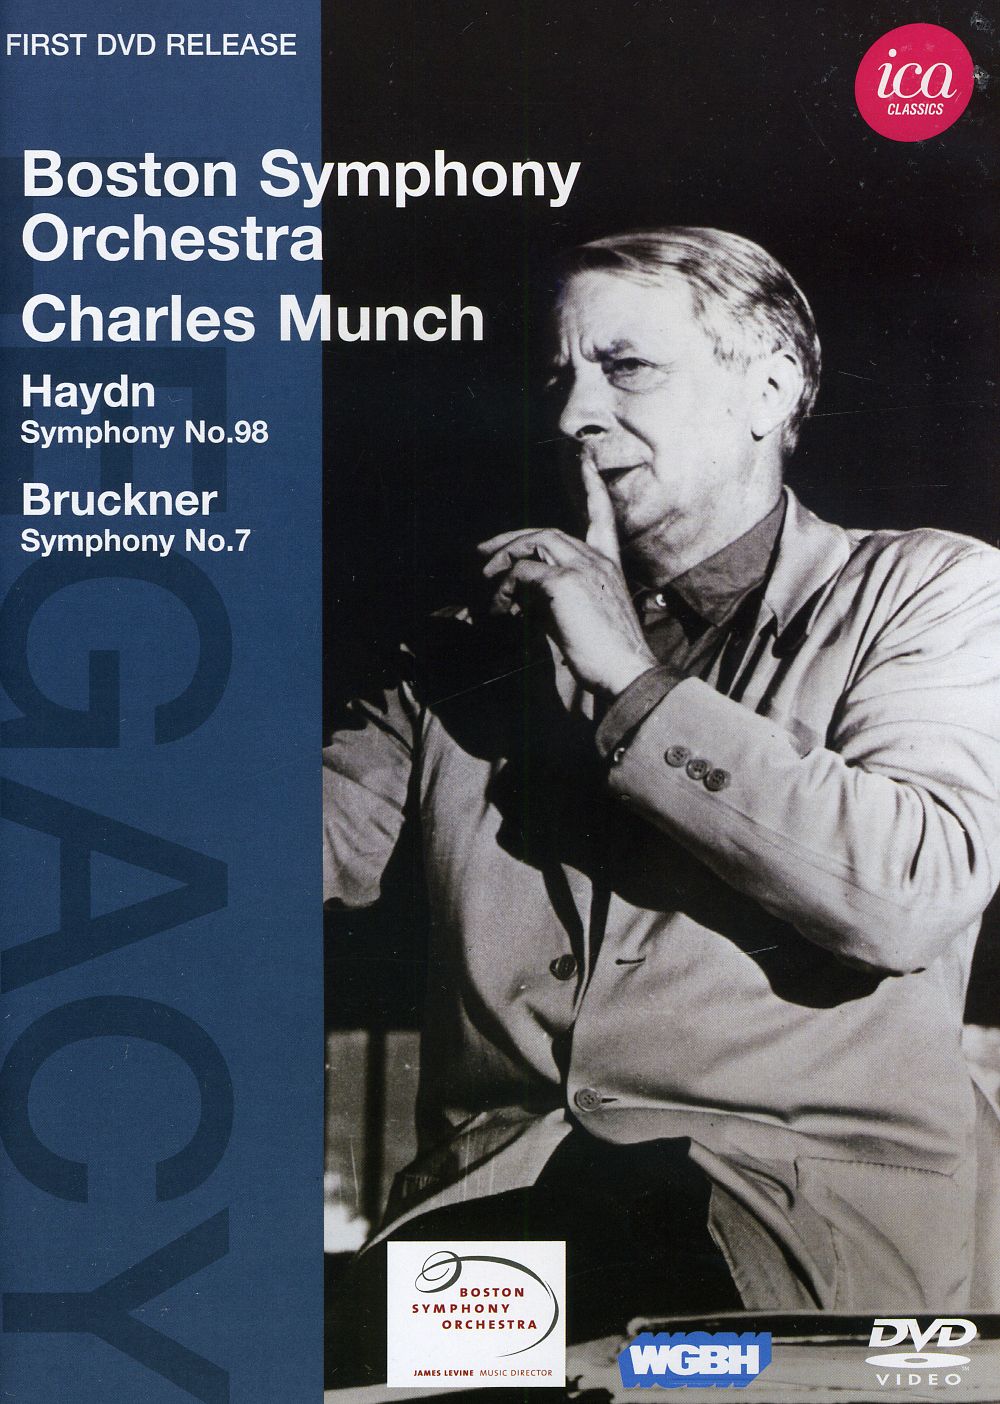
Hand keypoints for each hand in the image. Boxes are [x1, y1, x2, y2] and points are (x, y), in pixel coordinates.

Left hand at [477, 461, 656, 697]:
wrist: (626, 671)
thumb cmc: (606, 653)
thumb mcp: (581, 616)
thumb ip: (557, 596)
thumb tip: (523, 593)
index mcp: (608, 565)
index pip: (601, 516)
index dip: (592, 487)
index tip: (585, 458)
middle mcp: (597, 559)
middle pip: (547, 533)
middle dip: (510, 541)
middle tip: (482, 554)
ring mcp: (583, 567)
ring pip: (534, 543)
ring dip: (503, 561)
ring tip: (486, 584)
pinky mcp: (565, 582)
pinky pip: (523, 572)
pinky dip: (506, 588)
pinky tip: (502, 609)